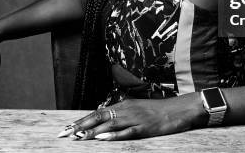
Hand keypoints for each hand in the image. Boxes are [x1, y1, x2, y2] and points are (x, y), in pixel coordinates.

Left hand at [57, 93, 207, 140]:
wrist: (180, 109)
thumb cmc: (158, 111)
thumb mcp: (137, 110)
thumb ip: (121, 116)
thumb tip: (104, 123)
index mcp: (123, 105)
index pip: (97, 113)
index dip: (81, 121)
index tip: (66, 129)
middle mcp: (126, 109)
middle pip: (98, 117)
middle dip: (80, 126)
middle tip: (64, 135)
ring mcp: (135, 118)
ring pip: (109, 125)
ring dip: (92, 132)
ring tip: (78, 138)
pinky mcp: (145, 128)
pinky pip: (127, 133)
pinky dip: (114, 136)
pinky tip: (102, 139)